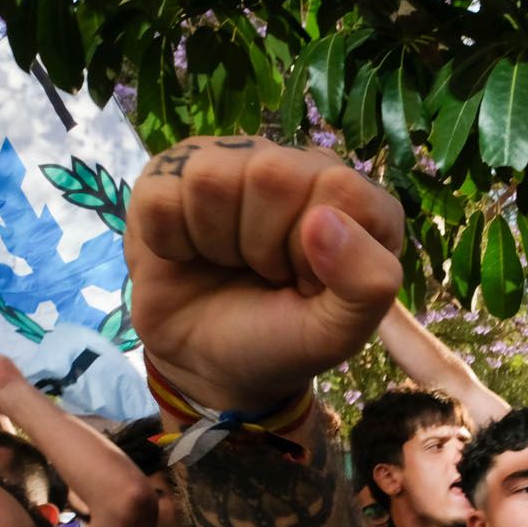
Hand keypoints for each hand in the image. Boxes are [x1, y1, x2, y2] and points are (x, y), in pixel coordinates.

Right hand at [125, 137, 404, 412]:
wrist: (209, 364)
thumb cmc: (281, 339)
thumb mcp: (339, 332)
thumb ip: (367, 283)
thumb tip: (323, 220)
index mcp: (351, 197)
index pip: (340, 187)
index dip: (316, 249)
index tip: (307, 281)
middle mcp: (293, 166)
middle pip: (272, 174)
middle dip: (263, 245)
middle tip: (265, 273)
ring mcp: (229, 162)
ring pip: (211, 180)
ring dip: (216, 243)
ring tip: (229, 262)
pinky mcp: (167, 175)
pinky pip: (160, 197)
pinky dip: (171, 243)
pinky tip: (188, 254)